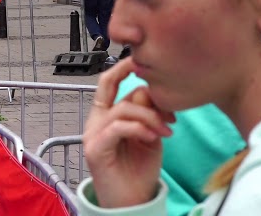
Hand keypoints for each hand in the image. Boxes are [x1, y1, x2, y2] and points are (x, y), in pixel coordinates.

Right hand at [83, 57, 173, 207]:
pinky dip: (139, 129)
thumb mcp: (148, 135)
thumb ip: (146, 113)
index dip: (121, 68)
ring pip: (122, 109)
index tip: (140, 60)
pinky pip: (118, 128)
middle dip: (142, 93)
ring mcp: (93, 133)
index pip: (108, 82)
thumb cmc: (139, 168)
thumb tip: (148, 92)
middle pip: (111, 88)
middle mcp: (96, 120)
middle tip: (168, 111)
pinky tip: (153, 138)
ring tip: (166, 131)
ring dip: (149, 117)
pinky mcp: (95, 149)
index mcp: (106, 114)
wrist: (131, 200)